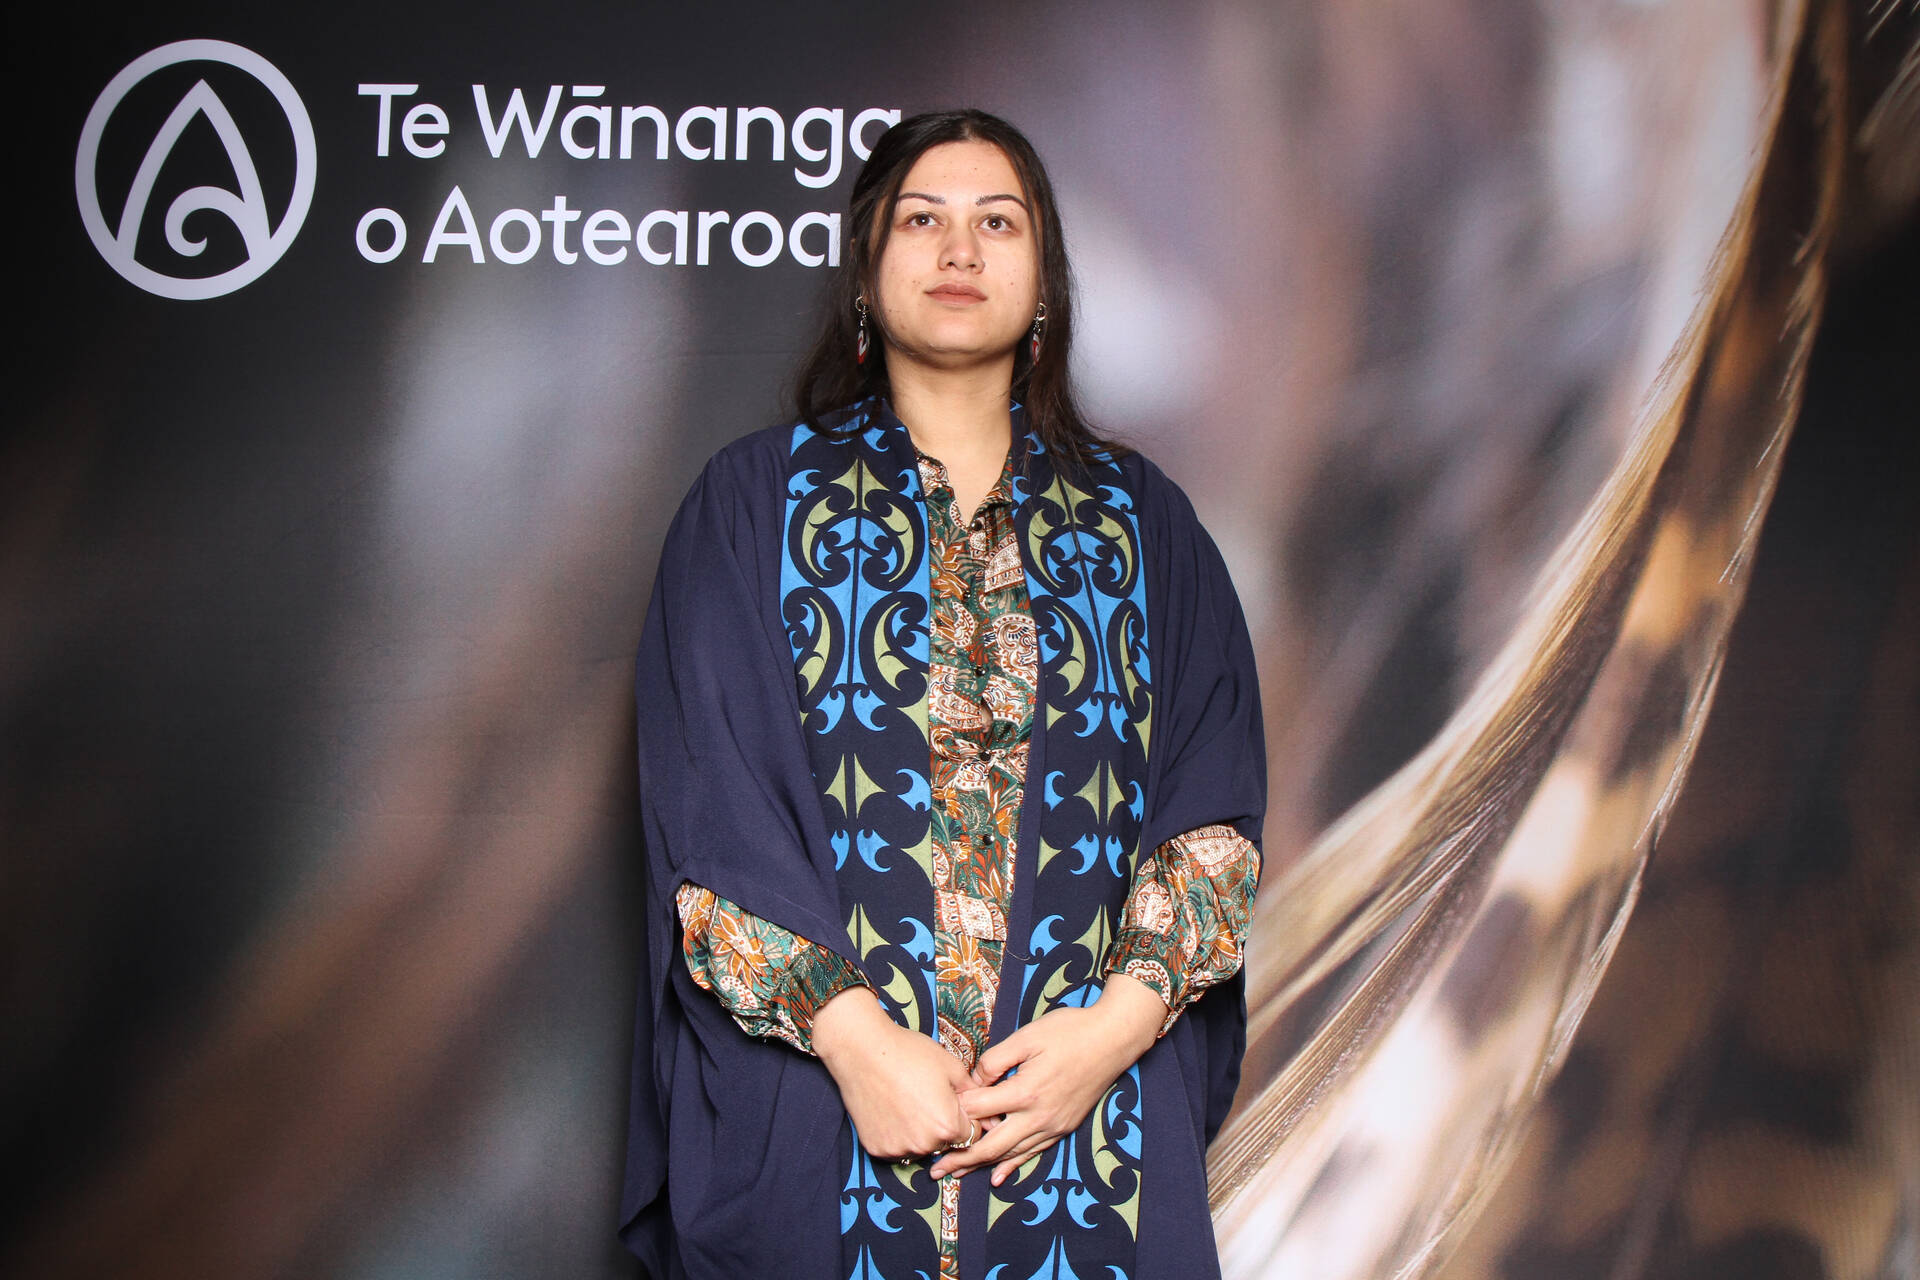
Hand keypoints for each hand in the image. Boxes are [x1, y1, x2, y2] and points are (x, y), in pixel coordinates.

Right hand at [813, 986, 974, 1161]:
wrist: (862, 1050)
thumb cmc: (908, 1053)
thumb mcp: (951, 1066)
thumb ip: (972, 1092)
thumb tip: (986, 1107)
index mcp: (948, 1126)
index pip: (971, 1134)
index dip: (966, 1117)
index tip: (953, 1102)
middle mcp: (925, 1144)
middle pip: (946, 1143)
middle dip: (944, 1126)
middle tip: (927, 1099)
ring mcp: (898, 1149)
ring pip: (921, 1147)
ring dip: (920, 1133)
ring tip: (907, 1102)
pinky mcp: (877, 1149)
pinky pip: (896, 1148)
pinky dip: (897, 1135)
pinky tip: (891, 1110)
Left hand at [931, 972, 1165, 1183]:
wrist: (1113, 1039)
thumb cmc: (1070, 1031)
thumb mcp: (1027, 1036)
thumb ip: (995, 1060)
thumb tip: (974, 1081)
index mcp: (1025, 1091)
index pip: (980, 1109)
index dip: (957, 1110)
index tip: (938, 1110)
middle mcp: (1039, 1116)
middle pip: (991, 1146)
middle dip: (961, 1158)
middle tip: (935, 1169)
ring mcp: (1053, 1126)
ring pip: (1011, 1154)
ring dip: (982, 1166)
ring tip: (956, 1174)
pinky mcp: (1063, 1128)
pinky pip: (1033, 1153)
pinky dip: (1013, 1166)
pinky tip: (997, 1177)